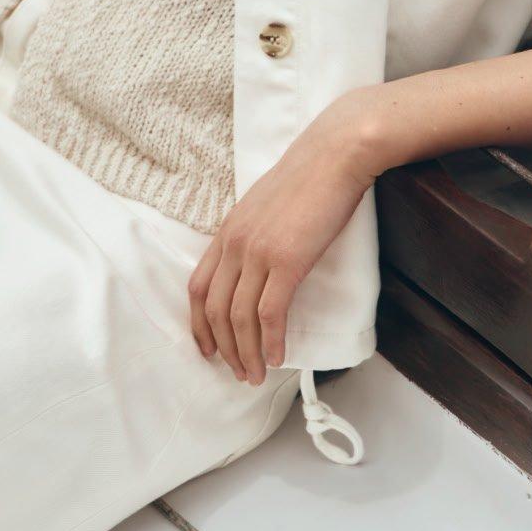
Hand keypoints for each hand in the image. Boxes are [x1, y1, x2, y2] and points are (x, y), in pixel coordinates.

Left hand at [188, 94, 382, 381]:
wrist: (334, 155)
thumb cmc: (309, 178)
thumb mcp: (266, 207)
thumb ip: (256, 234)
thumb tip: (262, 266)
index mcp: (227, 231)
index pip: (197, 287)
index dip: (199, 324)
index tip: (208, 349)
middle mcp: (234, 244)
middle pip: (214, 310)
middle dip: (223, 348)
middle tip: (237, 373)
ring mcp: (257, 252)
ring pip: (239, 318)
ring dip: (246, 353)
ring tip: (256, 376)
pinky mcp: (286, 260)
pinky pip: (270, 313)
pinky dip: (271, 341)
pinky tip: (278, 358)